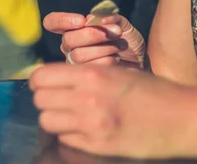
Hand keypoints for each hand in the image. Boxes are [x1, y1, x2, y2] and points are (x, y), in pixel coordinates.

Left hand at [30, 64, 196, 158]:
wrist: (181, 118)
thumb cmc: (150, 91)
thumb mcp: (114, 72)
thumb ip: (82, 75)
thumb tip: (51, 78)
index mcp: (90, 75)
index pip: (41, 77)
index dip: (37, 81)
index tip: (42, 83)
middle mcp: (86, 100)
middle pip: (39, 99)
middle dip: (44, 99)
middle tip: (56, 99)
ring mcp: (91, 126)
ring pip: (46, 121)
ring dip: (53, 117)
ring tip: (67, 115)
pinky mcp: (97, 146)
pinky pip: (65, 139)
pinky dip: (68, 134)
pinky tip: (83, 128)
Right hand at [43, 12, 144, 68]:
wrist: (142, 64)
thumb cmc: (127, 42)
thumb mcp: (121, 24)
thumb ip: (108, 17)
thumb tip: (93, 17)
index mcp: (72, 30)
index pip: (52, 22)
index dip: (62, 20)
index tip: (82, 20)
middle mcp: (69, 46)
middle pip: (68, 39)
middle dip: (92, 34)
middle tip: (115, 32)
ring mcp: (74, 63)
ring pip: (78, 55)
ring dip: (103, 48)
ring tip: (120, 46)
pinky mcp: (83, 78)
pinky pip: (89, 68)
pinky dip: (107, 61)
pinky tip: (118, 59)